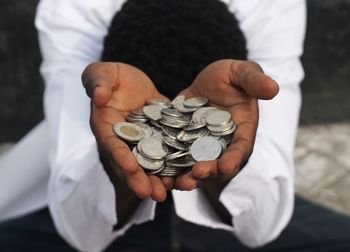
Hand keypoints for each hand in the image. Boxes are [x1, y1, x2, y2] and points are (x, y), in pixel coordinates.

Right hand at [82, 62, 170, 201]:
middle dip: (142, 179)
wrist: (130, 80)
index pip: (112, 145)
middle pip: (131, 163)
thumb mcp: (100, 74)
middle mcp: (125, 140)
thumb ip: (98, 84)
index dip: (120, 157)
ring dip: (160, 178)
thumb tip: (99, 97)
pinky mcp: (160, 136)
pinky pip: (168, 150)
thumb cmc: (110, 76)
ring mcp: (143, 141)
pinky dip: (175, 162)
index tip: (130, 168)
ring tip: (172, 190)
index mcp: (106, 127)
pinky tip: (187, 172)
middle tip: (154, 194)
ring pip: (150, 162)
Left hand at [174, 59, 278, 189]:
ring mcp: (202, 146)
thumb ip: (255, 80)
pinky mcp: (184, 143)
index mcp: (241, 130)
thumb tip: (273, 88)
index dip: (233, 159)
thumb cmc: (231, 76)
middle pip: (217, 164)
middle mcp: (223, 144)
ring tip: (173, 182)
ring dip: (185, 177)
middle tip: (195, 175)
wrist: (208, 81)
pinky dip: (168, 167)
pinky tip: (157, 172)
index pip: (240, 148)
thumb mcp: (242, 72)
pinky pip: (176, 158)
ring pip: (195, 167)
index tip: (225, 167)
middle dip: (207, 172)